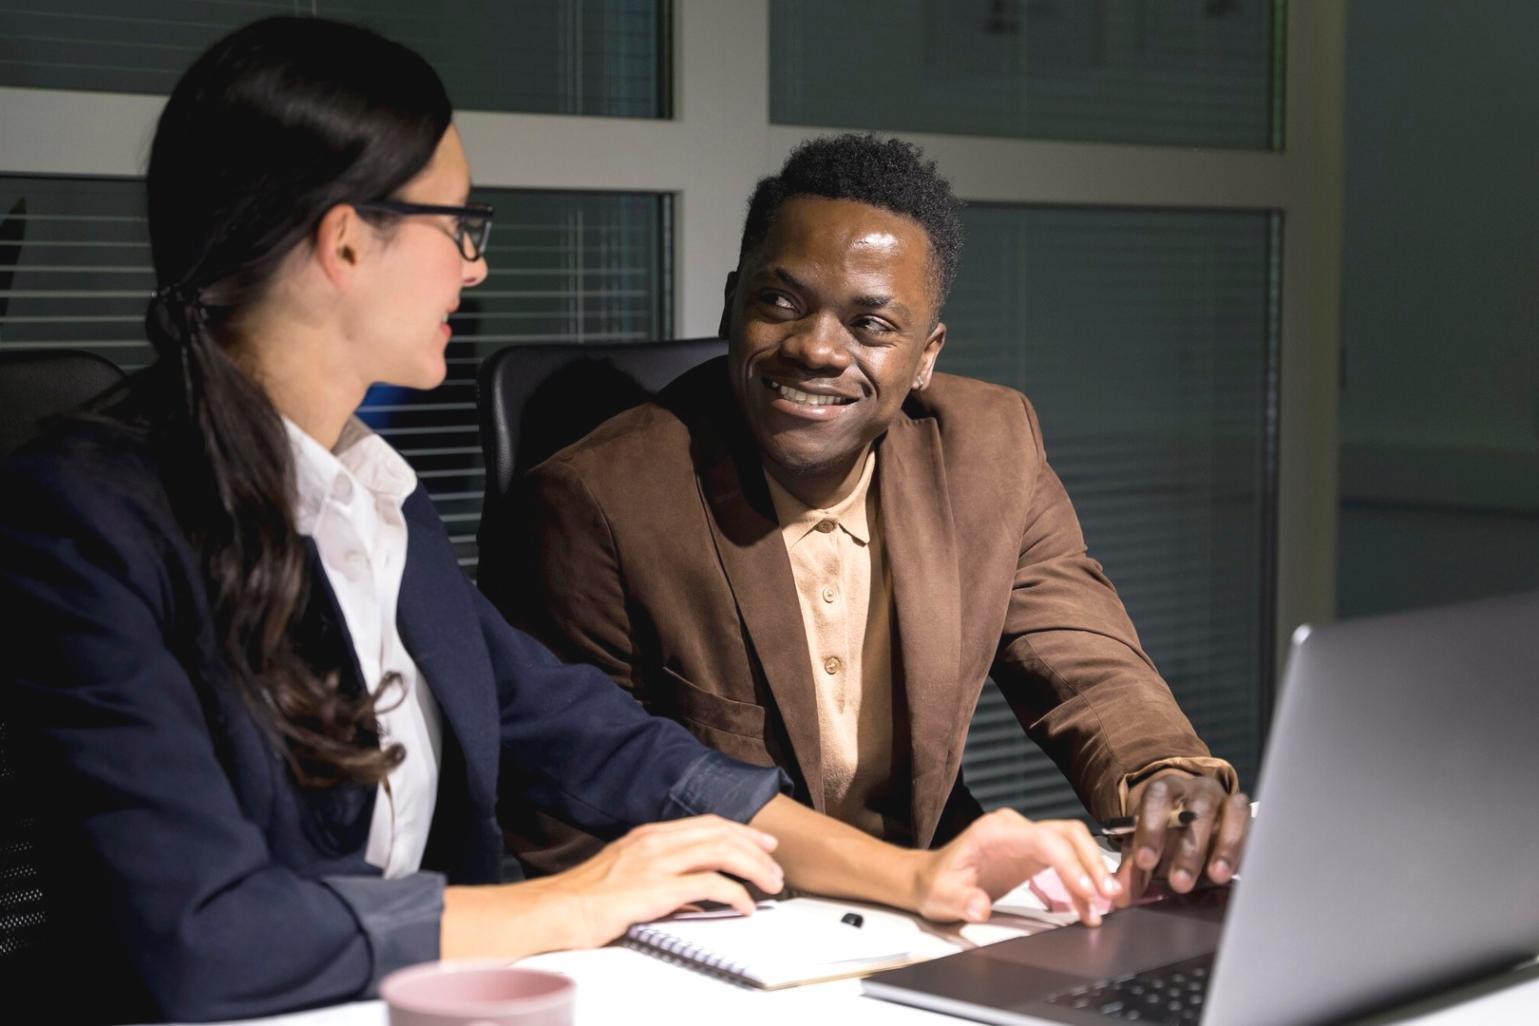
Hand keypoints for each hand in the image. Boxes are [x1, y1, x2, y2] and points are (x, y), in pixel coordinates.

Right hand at [441, 815, 782, 958]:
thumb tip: (691, 898)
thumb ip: (660, 881)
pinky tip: (744, 906)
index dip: (740, 831)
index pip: (706, 824)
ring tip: (770, 885)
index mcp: (648, 836)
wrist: (552, 912)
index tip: (762, 842)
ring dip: (753, 867)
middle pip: (720, 832)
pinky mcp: (655, 888)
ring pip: (721, 851)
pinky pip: (709, 884)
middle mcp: (655, 841)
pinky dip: (734, 893)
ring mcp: (656, 862)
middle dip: (755, 847)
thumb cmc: (580, 900)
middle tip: (776, 864)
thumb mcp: (625, 879)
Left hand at [911, 808, 1120, 926]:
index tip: (1087, 891)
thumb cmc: (935, 884)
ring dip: (1092, 871)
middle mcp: (1015, 828)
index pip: (1045, 839)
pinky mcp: (1032, 853)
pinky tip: (1086, 907)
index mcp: (995, 831)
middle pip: (1067, 834)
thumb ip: (961, 901)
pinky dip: (1079, 882)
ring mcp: (1025, 838)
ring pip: (1072, 844)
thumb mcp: (942, 896)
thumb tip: (979, 907)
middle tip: (1110, 896)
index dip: (1070, 863)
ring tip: (1106, 905)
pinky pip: (1066, 860)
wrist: (929, 880)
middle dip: (1092, 863)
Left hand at [1114, 774, 1249, 904]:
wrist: (1191, 822)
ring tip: (1216, 876)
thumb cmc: (1165, 836)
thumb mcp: (1146, 849)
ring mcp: (1223, 800)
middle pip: (1194, 811)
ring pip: (1226, 815)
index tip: (1144, 861)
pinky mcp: (1244, 815)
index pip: (1156, 797)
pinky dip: (1241, 847)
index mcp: (1164, 790)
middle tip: (1179, 883)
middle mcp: (1195, 790)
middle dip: (1188, 849)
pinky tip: (1234, 870)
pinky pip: (1249, 825)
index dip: (1150, 828)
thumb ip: (1133, 871)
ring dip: (1222, 847)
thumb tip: (1118, 896)